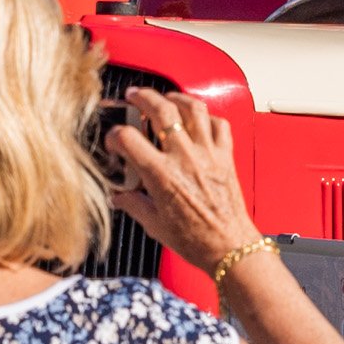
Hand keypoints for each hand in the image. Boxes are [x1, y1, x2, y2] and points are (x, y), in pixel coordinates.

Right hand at [98, 86, 258, 276]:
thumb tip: (119, 196)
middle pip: (161, 109)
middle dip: (142, 96)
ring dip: (176, 97)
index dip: (115, 135)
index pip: (128, 138)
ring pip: (193, 108)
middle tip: (134, 96)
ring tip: (166, 97)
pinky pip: (219, 124)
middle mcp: (184, 158)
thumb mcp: (154, 225)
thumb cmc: (196, 241)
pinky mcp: (226, 156)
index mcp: (161, 175)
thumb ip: (133, 204)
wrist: (229, 247)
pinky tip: (198, 119)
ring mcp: (208, 153)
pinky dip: (208, 117)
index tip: (114, 140)